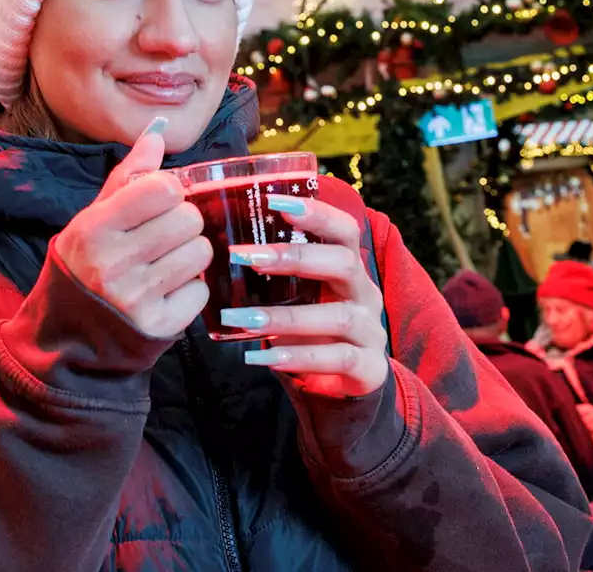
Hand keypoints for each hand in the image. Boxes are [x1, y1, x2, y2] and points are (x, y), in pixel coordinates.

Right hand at [54, 118, 210, 338]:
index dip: (167, 193)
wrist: (68, 339)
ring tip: (164, 265)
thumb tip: (159, 130)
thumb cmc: (84, 266)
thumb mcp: (94, 218)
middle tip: (161, 239)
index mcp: (94, 228)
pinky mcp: (159, 327)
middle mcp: (112, 263)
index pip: (162, 188)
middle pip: (189, 219)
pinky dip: (189, 290)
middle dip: (181, 225)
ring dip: (189, 255)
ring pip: (201, 252)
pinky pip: (201, 290)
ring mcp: (136, 299)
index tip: (154, 206)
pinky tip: (165, 293)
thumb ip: (129, 175)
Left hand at [220, 194, 387, 397]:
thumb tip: (220, 251)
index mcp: (350, 269)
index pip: (344, 230)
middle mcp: (366, 295)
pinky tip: (262, 357)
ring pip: (337, 316)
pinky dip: (297, 358)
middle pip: (345, 263)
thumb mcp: (297, 300)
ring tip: (240, 318)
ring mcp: (371, 332)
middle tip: (245, 256)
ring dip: (285, 317)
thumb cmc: (312, 334)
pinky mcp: (369, 369)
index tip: (274, 201)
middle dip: (295, 257)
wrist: (343, 391)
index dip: (316, 213)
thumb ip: (274, 278)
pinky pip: (337, 359)